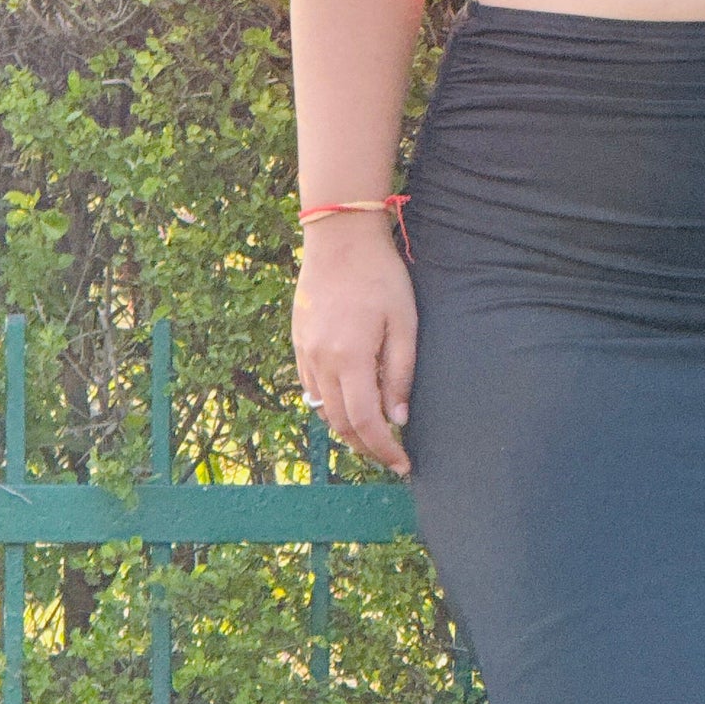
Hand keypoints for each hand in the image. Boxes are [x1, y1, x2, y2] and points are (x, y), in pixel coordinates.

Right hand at [292, 219, 414, 477]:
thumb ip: (400, 373)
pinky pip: (312, 388)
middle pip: (341, 424)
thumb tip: (398, 419)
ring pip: (323, 409)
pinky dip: (331, 405)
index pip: (366, 423)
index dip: (384, 450)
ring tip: (375, 433)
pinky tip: (351, 402)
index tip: (402, 464)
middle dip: (366, 447)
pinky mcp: (299, 343)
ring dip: (348, 429)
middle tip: (392, 455)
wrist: (340, 239)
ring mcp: (306, 353)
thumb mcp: (405, 323)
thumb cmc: (381, 277)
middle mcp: (322, 362)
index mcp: (351, 358)